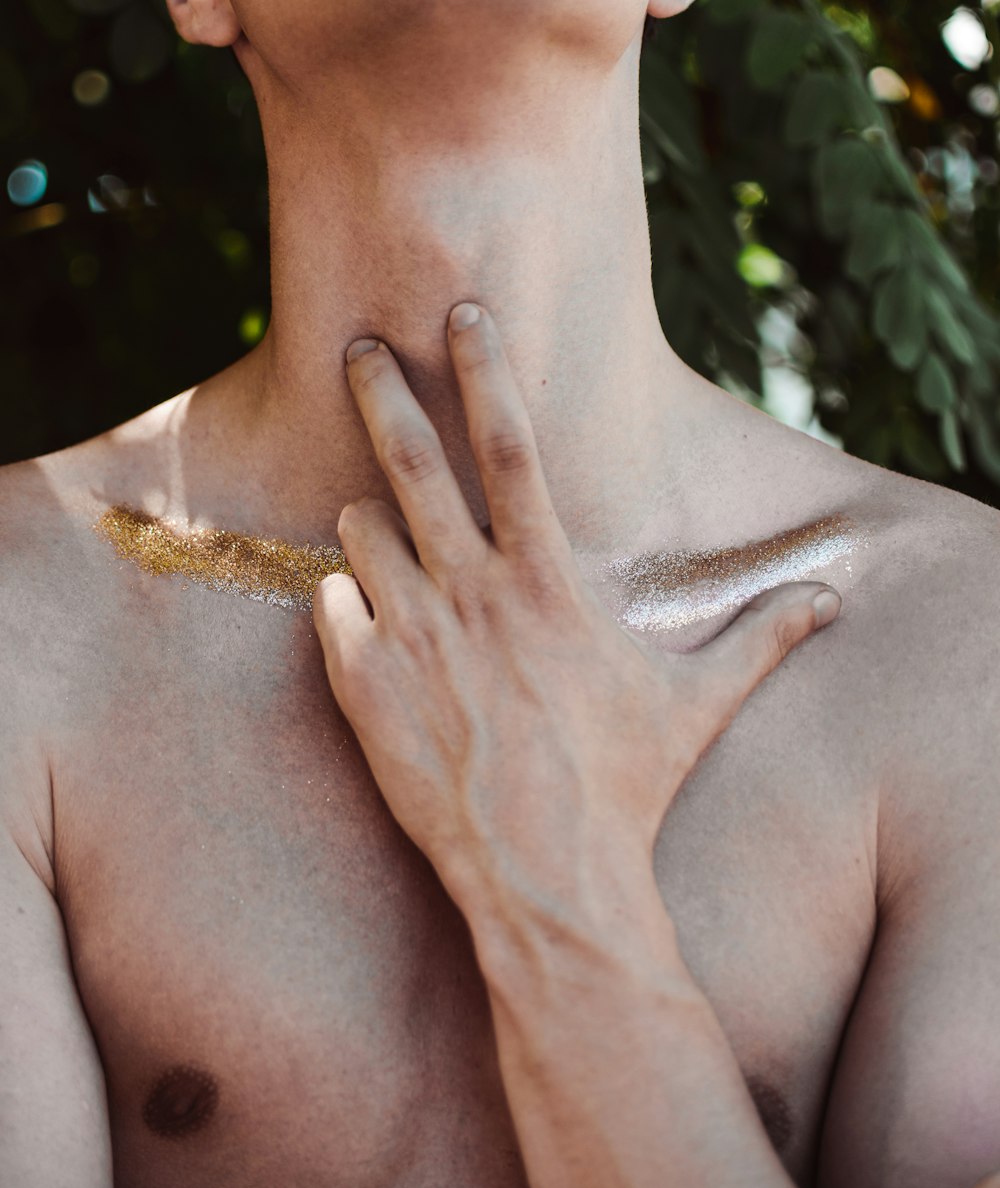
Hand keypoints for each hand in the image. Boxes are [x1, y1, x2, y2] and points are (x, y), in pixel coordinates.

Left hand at [313, 302, 841, 909]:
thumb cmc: (626, 786)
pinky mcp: (361, 686)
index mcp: (546, 580)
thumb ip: (759, 636)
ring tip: (386, 536)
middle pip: (410, 459)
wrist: (548, 877)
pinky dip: (346, 601)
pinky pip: (332, 605)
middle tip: (359, 347)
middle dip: (381, 390)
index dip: (488, 369)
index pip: (512, 446)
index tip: (465, 310)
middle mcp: (470, 592)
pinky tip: (372, 627)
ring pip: (360, 531)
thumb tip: (830, 600)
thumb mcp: (698, 703)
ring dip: (370, 521)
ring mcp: (409, 636)